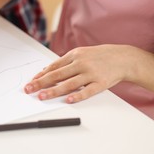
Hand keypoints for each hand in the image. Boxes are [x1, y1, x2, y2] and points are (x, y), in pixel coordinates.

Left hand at [24, 44, 141, 102]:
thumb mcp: (81, 54)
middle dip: (41, 83)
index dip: (41, 75)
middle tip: (29, 89)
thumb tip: (46, 71)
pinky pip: (87, 91)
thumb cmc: (98, 56)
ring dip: (54, 90)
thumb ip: (64, 62)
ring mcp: (91, 73)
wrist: (123, 58)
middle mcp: (80, 63)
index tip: (31, 82)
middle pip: (57, 75)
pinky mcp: (101, 83)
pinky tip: (68, 100)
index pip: (53, 66)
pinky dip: (77, 95)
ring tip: (42, 96)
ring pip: (69, 83)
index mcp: (74, 55)